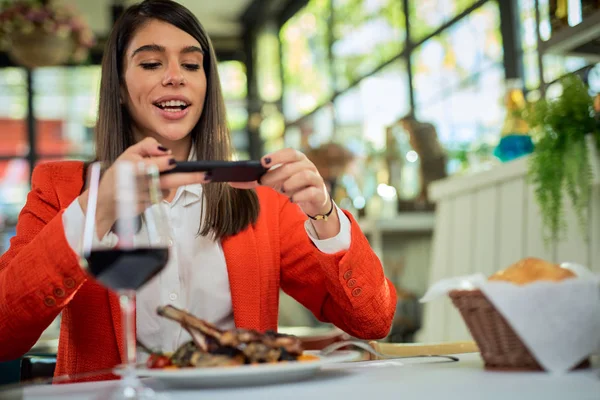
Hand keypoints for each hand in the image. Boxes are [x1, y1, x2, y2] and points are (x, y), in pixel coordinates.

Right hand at [79, 137, 209, 236]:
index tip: (174, 161)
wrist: (105, 199)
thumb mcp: (129, 152)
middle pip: (168, 181)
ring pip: (167, 189)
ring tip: (162, 177)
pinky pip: (161, 196)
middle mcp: (138, 184)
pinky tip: (153, 186)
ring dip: (171, 183)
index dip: (163, 163)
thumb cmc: (121, 171)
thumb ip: (148, 146)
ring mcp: (143, 198)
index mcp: (132, 168)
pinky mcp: (147, 206)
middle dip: (190, 178)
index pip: (152, 166)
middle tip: (208, 175)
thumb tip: (166, 151)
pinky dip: (161, 190)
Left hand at [231, 148, 339, 238]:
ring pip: (305, 175)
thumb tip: (231, 182)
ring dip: (291, 182)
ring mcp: (316, 180)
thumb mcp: (273, 182)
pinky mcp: (319, 194)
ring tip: (282, 190)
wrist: (313, 201)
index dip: (277, 156)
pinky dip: (300, 195)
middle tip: (263, 181)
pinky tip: (292, 200)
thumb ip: (254, 181)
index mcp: (297, 160)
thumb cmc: (291, 186)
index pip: (289, 152)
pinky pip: (312, 192)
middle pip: (294, 165)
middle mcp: (308, 167)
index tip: (262, 162)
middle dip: (277, 173)